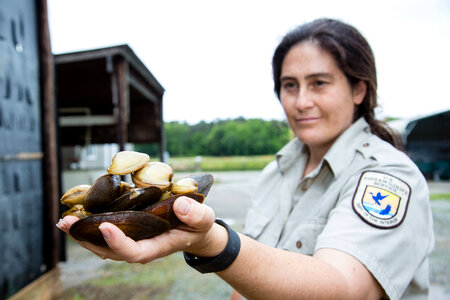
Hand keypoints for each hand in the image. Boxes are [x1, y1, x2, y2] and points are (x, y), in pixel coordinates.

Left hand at [56, 196, 217, 263]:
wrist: (194, 230)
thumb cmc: (198, 226)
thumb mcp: (204, 219)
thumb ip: (196, 215)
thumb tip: (180, 205)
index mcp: (158, 246)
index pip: (134, 251)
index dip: (117, 242)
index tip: (103, 226)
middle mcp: (140, 246)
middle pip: (109, 250)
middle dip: (87, 239)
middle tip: (68, 223)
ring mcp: (133, 240)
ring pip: (102, 243)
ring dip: (82, 233)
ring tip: (65, 220)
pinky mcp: (129, 230)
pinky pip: (105, 231)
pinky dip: (90, 224)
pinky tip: (78, 212)